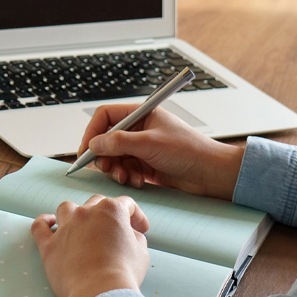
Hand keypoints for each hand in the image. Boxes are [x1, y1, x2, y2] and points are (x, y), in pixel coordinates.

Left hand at [31, 195, 149, 296]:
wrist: (99, 293)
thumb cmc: (124, 273)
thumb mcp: (141, 252)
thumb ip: (135, 237)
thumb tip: (129, 236)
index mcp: (111, 210)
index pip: (126, 204)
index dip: (136, 216)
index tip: (140, 229)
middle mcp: (86, 213)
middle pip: (96, 202)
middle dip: (108, 213)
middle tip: (115, 230)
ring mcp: (65, 227)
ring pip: (67, 208)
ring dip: (76, 213)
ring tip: (81, 224)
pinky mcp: (49, 245)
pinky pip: (39, 226)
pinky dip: (44, 222)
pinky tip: (49, 222)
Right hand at [78, 105, 244, 200]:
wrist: (211, 173)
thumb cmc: (189, 151)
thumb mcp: (151, 143)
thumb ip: (120, 142)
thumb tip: (95, 144)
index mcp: (142, 114)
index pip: (106, 116)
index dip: (92, 132)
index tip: (86, 151)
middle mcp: (140, 129)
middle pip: (107, 139)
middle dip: (105, 156)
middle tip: (108, 169)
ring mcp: (143, 148)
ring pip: (115, 158)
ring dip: (117, 170)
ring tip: (127, 178)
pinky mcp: (146, 165)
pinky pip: (126, 170)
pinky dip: (128, 177)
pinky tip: (139, 182)